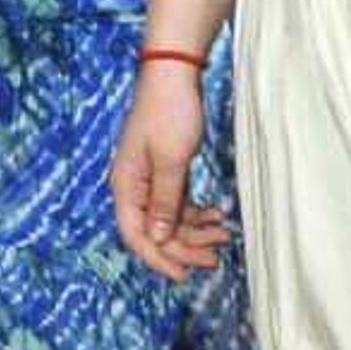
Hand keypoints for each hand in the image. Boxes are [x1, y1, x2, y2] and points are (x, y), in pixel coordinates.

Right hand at [110, 60, 231, 275]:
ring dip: (195, 232)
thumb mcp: (172, 160)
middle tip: (216, 257)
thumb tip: (159, 238)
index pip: (136, 235)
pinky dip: (197, 214)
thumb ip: (166, 201)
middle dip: (185, 248)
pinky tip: (217, 217)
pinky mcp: (167, 171)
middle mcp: (135, 187)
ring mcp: (151, 180)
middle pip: (156, 231)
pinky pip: (180, 203)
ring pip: (171, 220)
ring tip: (223, 237)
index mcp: (127, 185)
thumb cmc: (170, 112)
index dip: (159, 258)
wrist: (174, 74)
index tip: (184, 275)